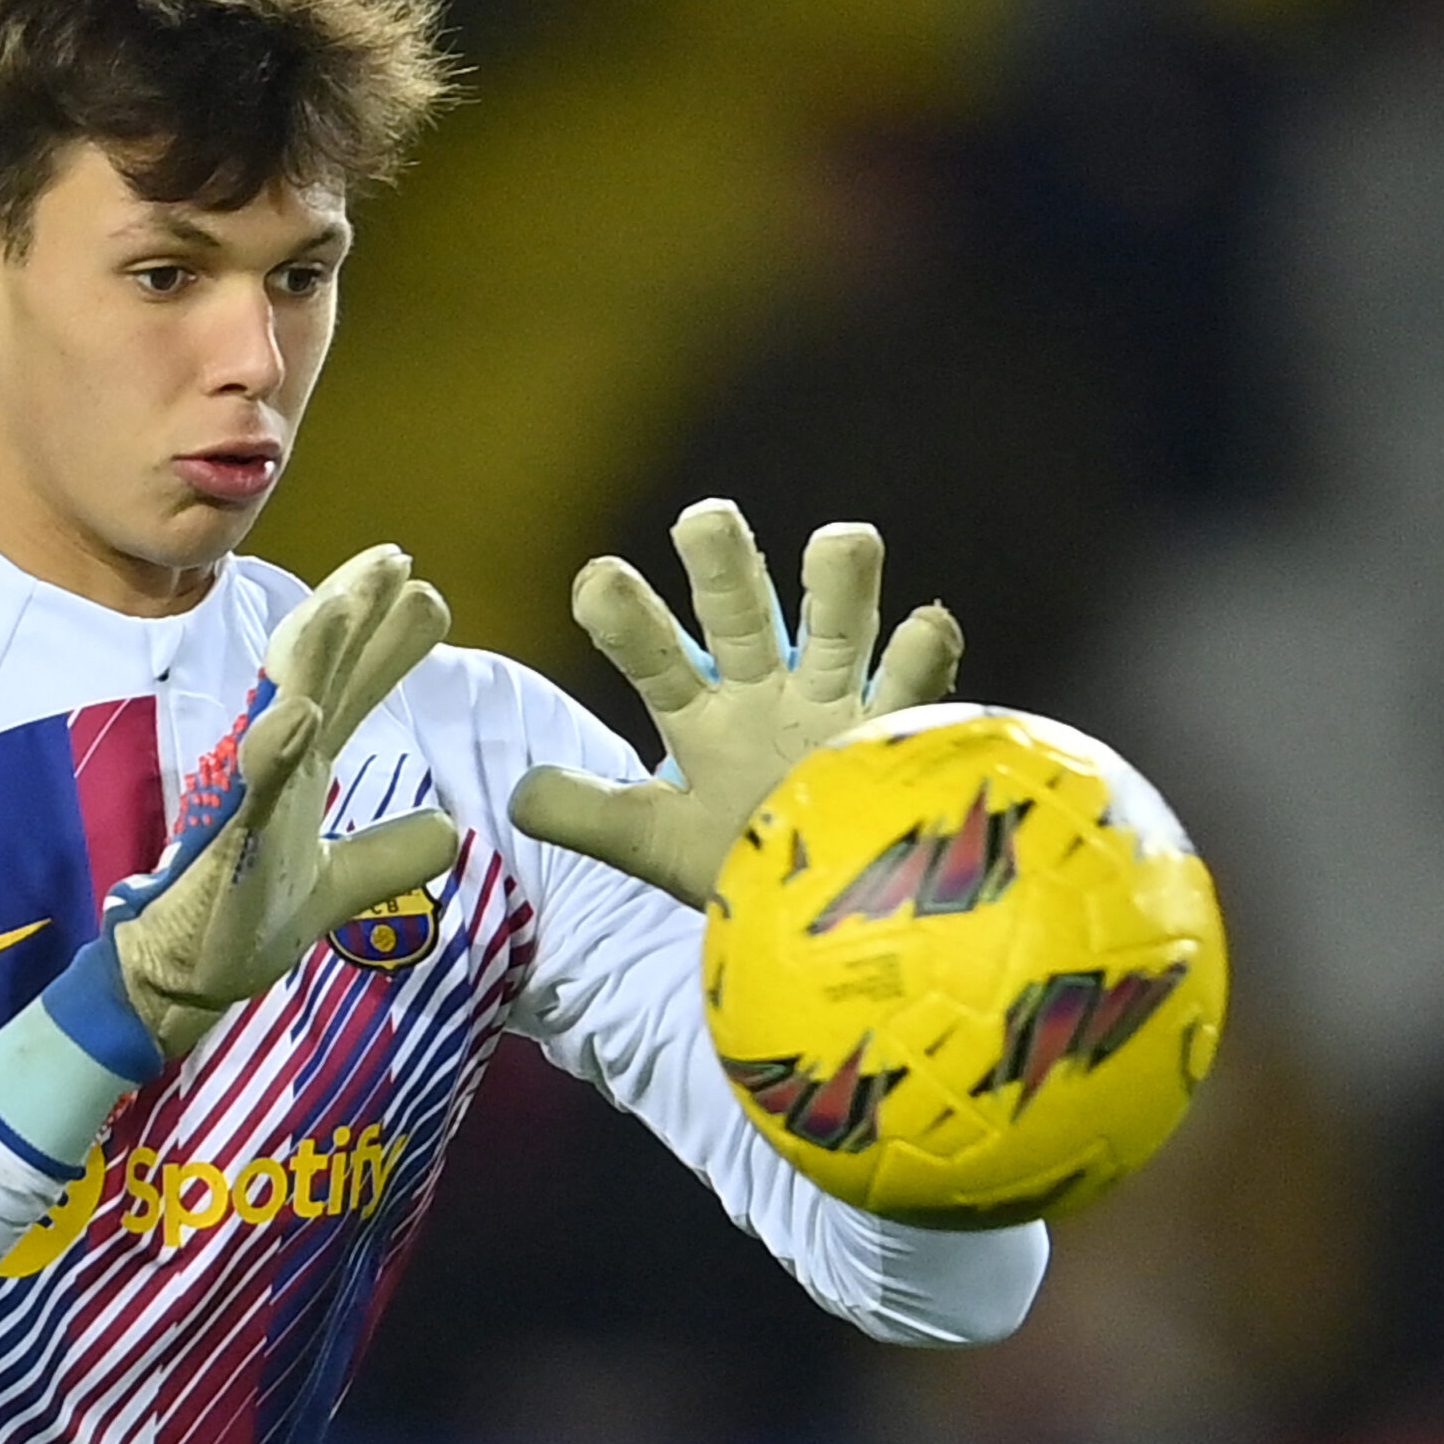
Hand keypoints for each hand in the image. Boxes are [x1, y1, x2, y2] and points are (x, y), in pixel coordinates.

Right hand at [107, 545, 457, 1056]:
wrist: (182, 977)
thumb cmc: (244, 918)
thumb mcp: (337, 886)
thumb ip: (388, 853)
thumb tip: (446, 827)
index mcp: (300, 764)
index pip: (348, 687)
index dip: (382, 639)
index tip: (419, 585)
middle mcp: (274, 763)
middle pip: (318, 673)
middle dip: (352, 612)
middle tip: (393, 558)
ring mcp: (248, 794)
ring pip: (281, 707)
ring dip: (313, 654)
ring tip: (347, 601)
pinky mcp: (229, 838)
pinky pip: (252, 787)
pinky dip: (274, 747)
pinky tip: (301, 714)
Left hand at [509, 498, 961, 907]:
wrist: (842, 924)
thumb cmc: (750, 872)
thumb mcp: (657, 845)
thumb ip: (590, 815)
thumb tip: (518, 797)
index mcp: (705, 713)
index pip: (652, 650)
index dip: (625, 614)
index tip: (597, 584)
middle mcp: (768, 693)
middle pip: (741, 611)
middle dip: (723, 562)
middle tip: (702, 519)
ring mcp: (838, 706)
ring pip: (840, 624)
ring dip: (841, 581)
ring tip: (843, 543)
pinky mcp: (904, 734)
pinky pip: (917, 680)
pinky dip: (925, 651)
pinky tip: (926, 627)